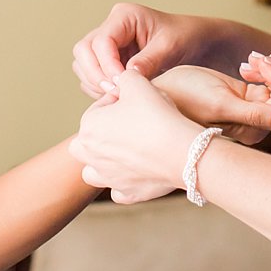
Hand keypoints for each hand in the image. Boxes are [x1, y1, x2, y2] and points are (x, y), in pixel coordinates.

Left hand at [70, 70, 200, 204]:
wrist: (183, 150)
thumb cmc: (158, 116)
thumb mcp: (138, 82)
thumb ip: (124, 76)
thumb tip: (121, 78)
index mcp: (88, 127)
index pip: (99, 108)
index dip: (118, 101)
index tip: (137, 101)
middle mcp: (91, 156)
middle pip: (87, 140)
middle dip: (103, 131)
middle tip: (129, 124)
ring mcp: (109, 178)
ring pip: (94, 170)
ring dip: (105, 161)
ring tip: (128, 151)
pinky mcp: (128, 194)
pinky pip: (118, 191)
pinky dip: (125, 183)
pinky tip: (139, 172)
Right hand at [72, 3, 208, 97]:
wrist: (195, 44)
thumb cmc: (186, 38)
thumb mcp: (171, 47)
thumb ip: (149, 60)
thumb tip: (127, 76)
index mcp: (124, 16)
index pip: (101, 41)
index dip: (107, 65)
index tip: (121, 84)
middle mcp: (111, 28)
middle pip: (83, 50)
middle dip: (95, 74)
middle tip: (115, 93)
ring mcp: (107, 45)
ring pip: (82, 64)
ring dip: (95, 82)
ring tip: (118, 96)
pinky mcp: (107, 61)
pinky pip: (90, 76)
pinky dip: (98, 88)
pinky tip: (118, 96)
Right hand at [153, 59, 270, 144]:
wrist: (160, 91)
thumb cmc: (183, 98)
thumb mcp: (220, 103)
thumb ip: (254, 114)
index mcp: (253, 129)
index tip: (252, 63)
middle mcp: (257, 123)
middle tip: (253, 59)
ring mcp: (253, 109)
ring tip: (250, 61)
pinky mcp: (248, 96)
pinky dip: (267, 67)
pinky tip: (247, 64)